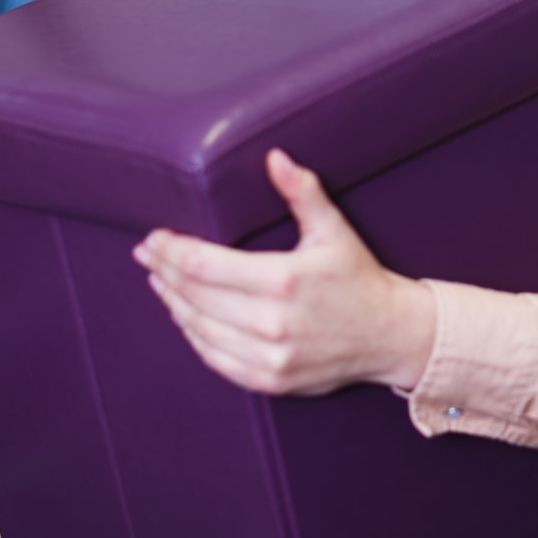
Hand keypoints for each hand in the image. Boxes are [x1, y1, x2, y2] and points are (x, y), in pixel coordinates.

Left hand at [134, 148, 435, 396]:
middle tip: (148, 256)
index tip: (154, 239)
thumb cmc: (358, 278)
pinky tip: (185, 318)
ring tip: (160, 283)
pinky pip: (215, 359)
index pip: (203, 264)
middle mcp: (272, 322)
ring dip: (173, 303)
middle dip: (164, 272)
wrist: (389, 335)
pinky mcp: (270, 379)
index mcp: (283, 280)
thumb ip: (302, 192)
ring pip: (199, 328)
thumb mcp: (333, 230)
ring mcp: (270, 355)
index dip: (171, 250)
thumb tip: (274, 157)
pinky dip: (194, 336)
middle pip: (194, 295)